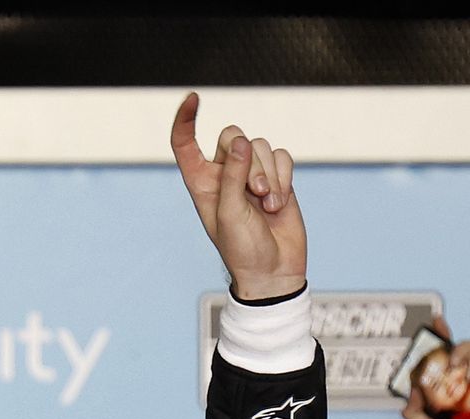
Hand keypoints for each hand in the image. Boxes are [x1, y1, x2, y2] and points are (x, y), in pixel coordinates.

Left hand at [169, 93, 305, 300]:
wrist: (273, 269)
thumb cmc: (242, 248)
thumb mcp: (229, 213)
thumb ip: (233, 176)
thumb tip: (241, 142)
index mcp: (201, 182)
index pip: (186, 143)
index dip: (186, 119)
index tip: (194, 98)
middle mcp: (225, 174)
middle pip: (232, 137)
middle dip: (247, 160)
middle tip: (254, 192)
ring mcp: (252, 174)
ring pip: (260, 146)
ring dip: (268, 175)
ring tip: (266, 205)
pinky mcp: (278, 177)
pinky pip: (282, 156)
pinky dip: (284, 178)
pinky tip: (278, 204)